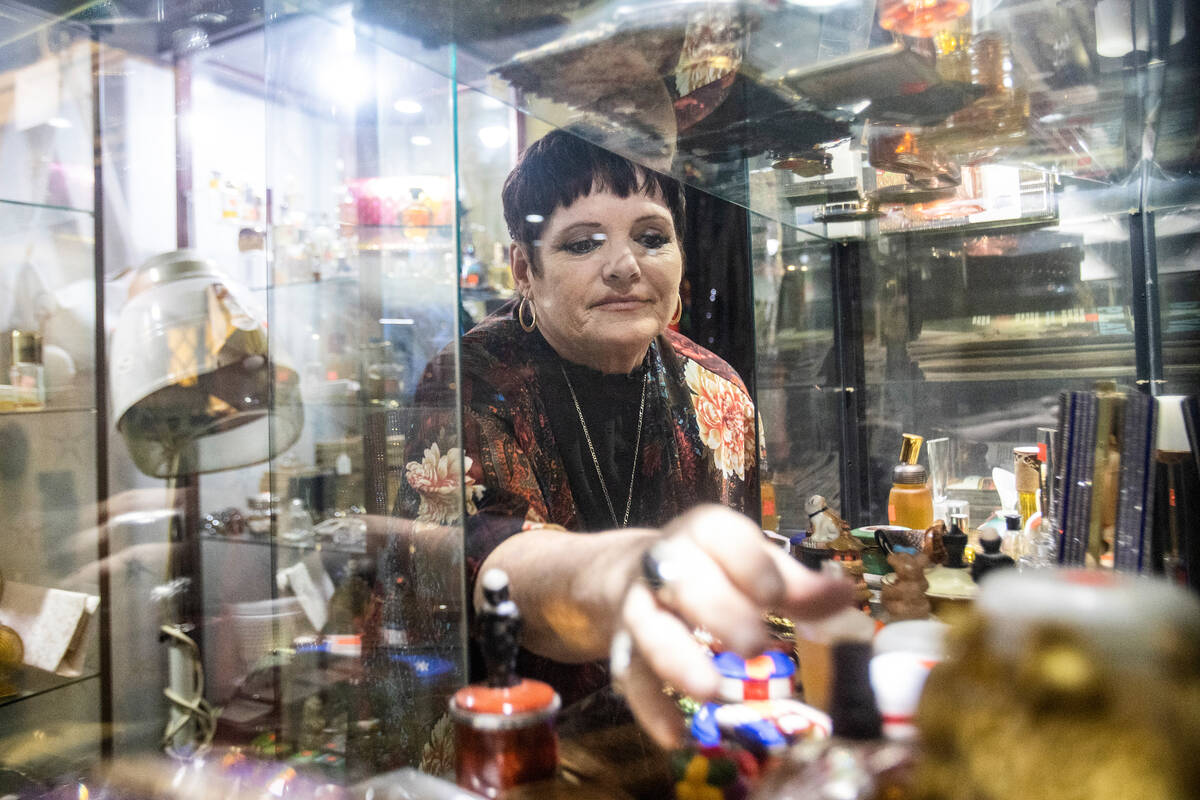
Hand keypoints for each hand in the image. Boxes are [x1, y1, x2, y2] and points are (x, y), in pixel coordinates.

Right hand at [611, 504, 853, 747]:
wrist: (631, 574)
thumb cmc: (712, 568)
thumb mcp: (754, 565)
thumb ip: (798, 585)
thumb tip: (844, 595)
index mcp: (705, 533)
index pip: (721, 535)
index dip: (747, 564)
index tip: (776, 595)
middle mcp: (666, 563)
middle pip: (685, 581)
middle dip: (718, 611)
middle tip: (754, 645)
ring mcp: (639, 605)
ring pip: (649, 627)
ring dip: (677, 658)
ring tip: (710, 691)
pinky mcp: (623, 647)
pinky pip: (631, 676)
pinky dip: (650, 706)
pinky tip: (675, 734)